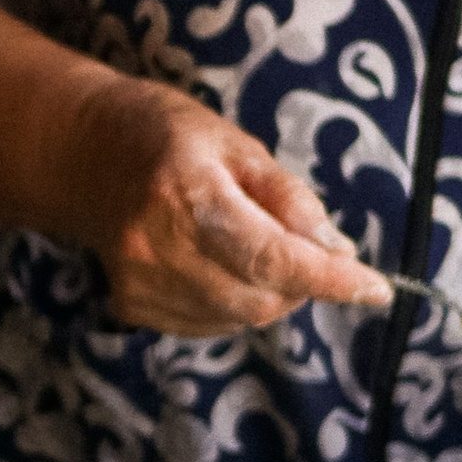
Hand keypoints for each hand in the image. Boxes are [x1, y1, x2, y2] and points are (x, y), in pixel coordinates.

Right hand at [71, 75, 393, 333]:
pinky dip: (236, 304)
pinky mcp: (132, 305)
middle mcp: (156, 245)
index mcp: (186, 193)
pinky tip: (221, 265)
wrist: (84, 154)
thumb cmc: (169, 137)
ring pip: (239, 317)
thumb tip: (337, 252)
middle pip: (260, 297)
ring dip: (270, 294)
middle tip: (303, 245)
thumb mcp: (238, 145)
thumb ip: (290, 199)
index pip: (271, 257)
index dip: (329, 280)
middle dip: (301, 282)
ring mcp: (140, 282)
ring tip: (253, 246)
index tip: (377, 289)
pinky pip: (211, 324)